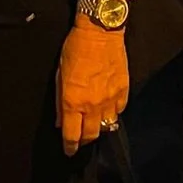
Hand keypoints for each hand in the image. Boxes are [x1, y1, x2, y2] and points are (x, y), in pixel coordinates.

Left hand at [56, 19, 129, 154]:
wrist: (100, 31)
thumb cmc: (76, 49)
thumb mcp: (59, 75)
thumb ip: (59, 102)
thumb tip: (61, 121)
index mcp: (73, 101)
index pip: (72, 135)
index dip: (70, 146)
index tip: (69, 150)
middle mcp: (93, 104)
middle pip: (91, 135)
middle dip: (84, 141)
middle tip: (80, 139)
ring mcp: (110, 99)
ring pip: (107, 125)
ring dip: (100, 127)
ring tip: (94, 124)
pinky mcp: (123, 91)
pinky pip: (119, 110)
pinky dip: (113, 112)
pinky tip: (107, 108)